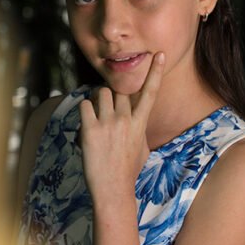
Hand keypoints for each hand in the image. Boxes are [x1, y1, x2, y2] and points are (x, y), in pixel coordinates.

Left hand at [79, 53, 164, 199]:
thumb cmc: (128, 172)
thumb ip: (140, 131)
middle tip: (106, 113)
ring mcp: (108, 123)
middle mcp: (126, 119)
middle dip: (111, 96)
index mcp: (140, 123)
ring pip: (100, 93)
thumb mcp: (143, 149)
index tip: (160, 54)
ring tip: (96, 120)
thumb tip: (138, 122)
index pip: (151, 92)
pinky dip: (84, 112)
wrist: (113, 190)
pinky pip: (84, 105)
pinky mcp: (91, 129)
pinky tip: (86, 127)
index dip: (156, 71)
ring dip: (96, 101)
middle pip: (118, 90)